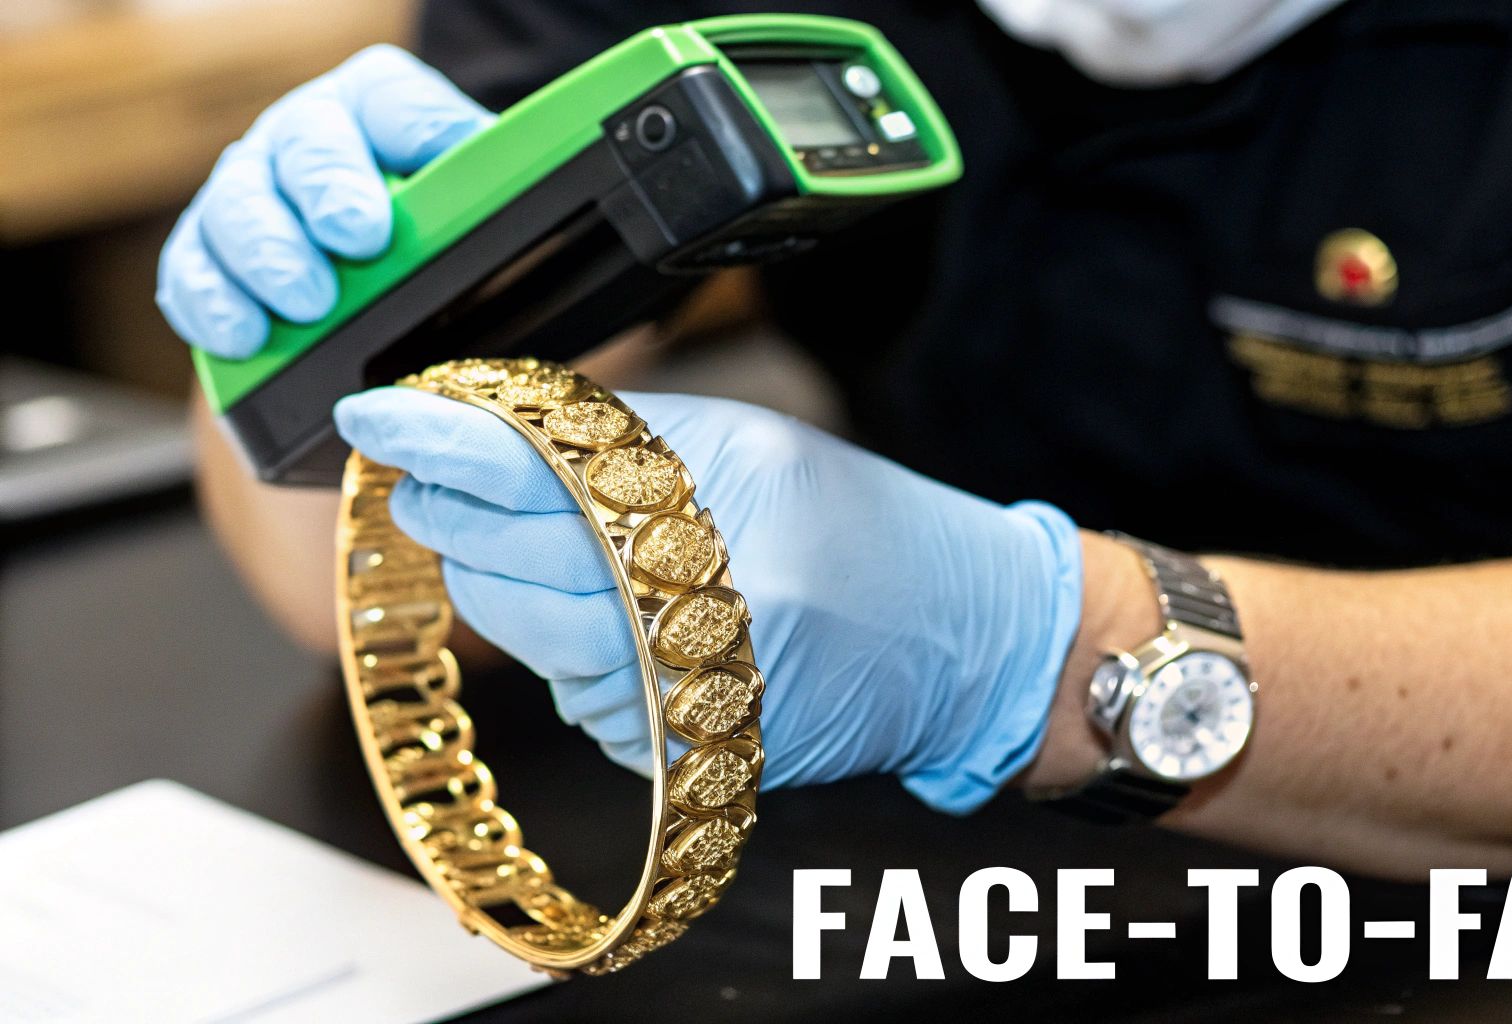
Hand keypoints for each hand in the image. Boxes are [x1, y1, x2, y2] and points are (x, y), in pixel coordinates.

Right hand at [156, 45, 492, 356]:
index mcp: (382, 108)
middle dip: (330, 189)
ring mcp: (250, 187)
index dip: (410, 130)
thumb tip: (517, 222)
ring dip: (269, 253)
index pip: (395, 99)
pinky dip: (213, 304)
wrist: (383, 290)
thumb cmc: (445, 246)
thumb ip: (498, 208)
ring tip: (306, 306)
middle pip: (308, 144)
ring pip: (239, 203)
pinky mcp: (208, 248)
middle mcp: (309, 134)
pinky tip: (242, 337)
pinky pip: (193, 268)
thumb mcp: (485, 218)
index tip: (427, 171)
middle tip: (358, 239)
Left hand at [333, 388, 1084, 812]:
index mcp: (731, 491)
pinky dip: (567, 656)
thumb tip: (486, 429)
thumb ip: (627, 438)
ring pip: (529, 640)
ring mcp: (704, 684)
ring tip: (547, 553)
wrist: (962, 639)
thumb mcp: (756, 444)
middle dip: (450, 516)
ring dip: (506, 591)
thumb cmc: (860, 525)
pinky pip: (575, 698)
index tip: (375, 415)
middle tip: (426, 480)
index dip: (443, 438)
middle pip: (513, 560)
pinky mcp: (694, 751)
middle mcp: (716, 593)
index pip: (543, 459)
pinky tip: (615, 624)